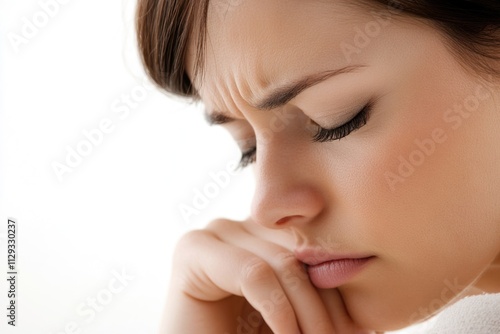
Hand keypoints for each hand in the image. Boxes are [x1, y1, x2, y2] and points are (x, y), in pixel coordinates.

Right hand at [160, 218, 372, 333]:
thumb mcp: (304, 315)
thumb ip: (327, 288)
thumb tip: (375, 264)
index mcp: (269, 234)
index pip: (318, 243)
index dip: (340, 287)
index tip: (359, 329)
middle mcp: (244, 226)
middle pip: (303, 250)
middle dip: (326, 305)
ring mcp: (217, 233)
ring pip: (283, 263)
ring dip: (306, 316)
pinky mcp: (193, 250)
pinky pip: (253, 274)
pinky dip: (277, 311)